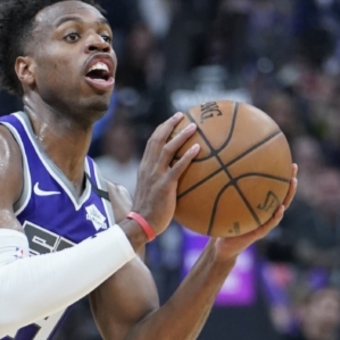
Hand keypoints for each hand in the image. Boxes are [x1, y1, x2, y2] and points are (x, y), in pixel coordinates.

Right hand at [131, 112, 200, 235]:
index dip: (161, 129)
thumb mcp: (151, 192)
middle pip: (157, 140)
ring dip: (181, 136)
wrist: (142, 224)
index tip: (172, 120)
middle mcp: (149, 168)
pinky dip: (187, 156)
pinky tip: (198, 148)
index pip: (151, 143)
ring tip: (194, 126)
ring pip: (168, 149)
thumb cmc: (149, 212)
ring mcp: (156, 176)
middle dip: (169, 124)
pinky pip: (177, 167)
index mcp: (145, 168)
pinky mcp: (165, 186)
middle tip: (181, 115)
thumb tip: (175, 178)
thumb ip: (160, 181)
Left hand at [213, 165, 298, 261]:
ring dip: (289, 195)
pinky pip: (271, 223)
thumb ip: (225, 192)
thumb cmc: (224, 223)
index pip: (273, 188)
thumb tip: (218, 170)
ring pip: (282, 207)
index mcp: (261, 205)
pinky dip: (277, 216)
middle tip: (293, 166)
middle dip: (290, 180)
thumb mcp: (225, 205)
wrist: (222, 244)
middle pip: (282, 194)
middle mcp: (266, 212)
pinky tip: (280, 208)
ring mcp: (266, 222)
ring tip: (293, 182)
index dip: (280, 176)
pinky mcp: (260, 232)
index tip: (284, 160)